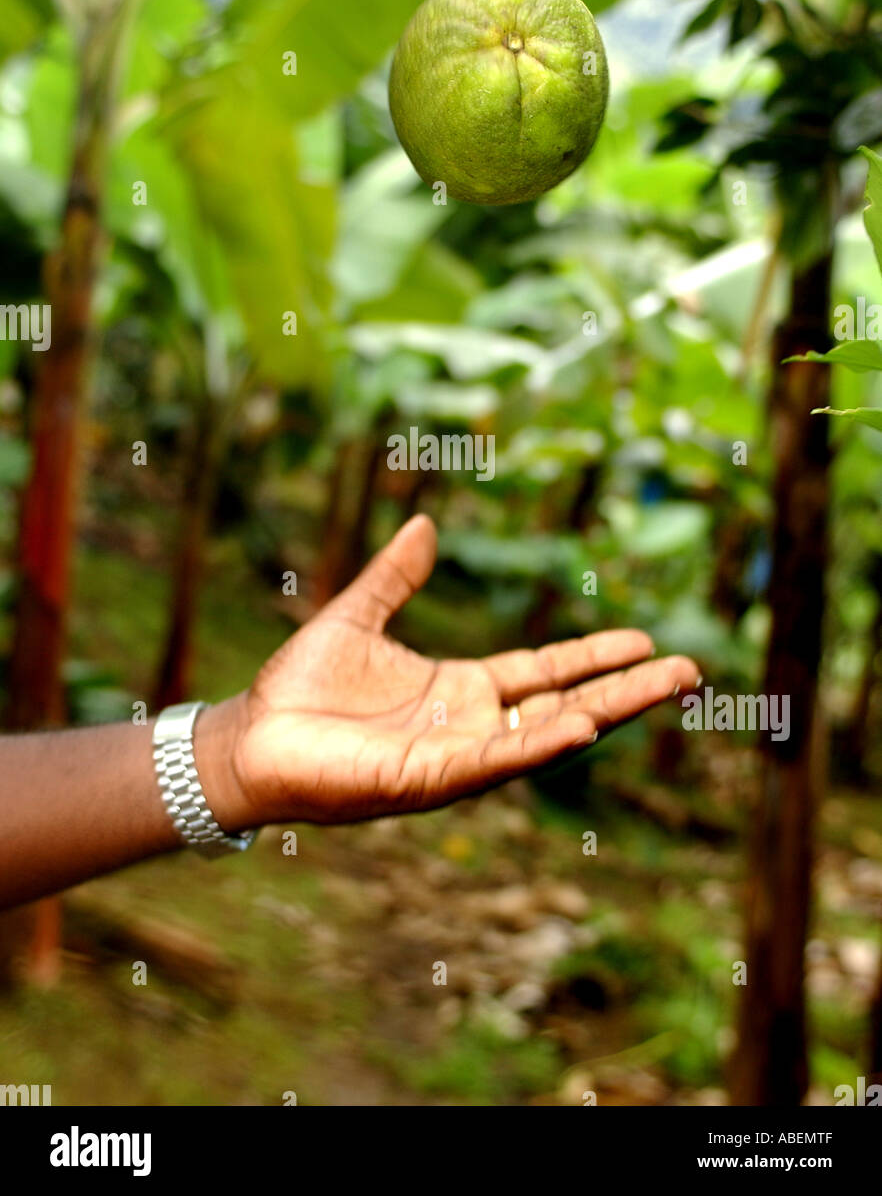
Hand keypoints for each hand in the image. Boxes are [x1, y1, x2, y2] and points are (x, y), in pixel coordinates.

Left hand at [200, 516, 700, 828]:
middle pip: (565, 703)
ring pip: (543, 735)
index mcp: (460, 689)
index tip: (642, 639)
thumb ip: (395, 576)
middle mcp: (469, 725)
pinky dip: (537, 744)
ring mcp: (455, 756)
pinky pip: (493, 761)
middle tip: (689, 671)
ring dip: (601, 713)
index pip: (544, 671)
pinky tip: (580, 725)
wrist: (250, 738)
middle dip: (626, 690)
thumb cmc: (299, 688)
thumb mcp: (357, 616)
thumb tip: (422, 523)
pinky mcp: (427, 777)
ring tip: (660, 688)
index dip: (592, 656)